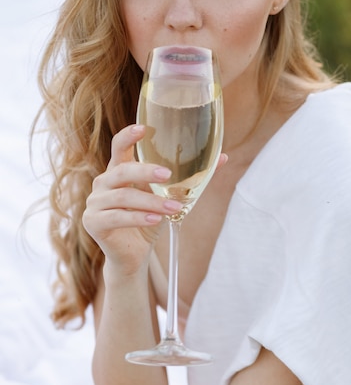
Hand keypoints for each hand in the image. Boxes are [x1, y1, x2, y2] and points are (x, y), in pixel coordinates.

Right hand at [82, 124, 182, 274]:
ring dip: (151, 201)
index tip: (143, 128)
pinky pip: (116, 217)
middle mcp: (103, 183)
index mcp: (119, 170)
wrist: (133, 256)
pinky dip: (138, 217)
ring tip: (174, 208)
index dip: (128, 136)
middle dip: (145, 171)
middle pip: (121, 169)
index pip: (119, 147)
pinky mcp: (93, 223)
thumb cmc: (150, 219)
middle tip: (168, 175)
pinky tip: (156, 219)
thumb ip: (190, 177)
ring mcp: (95, 203)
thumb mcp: (169, 196)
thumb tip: (223, 158)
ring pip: (123, 196)